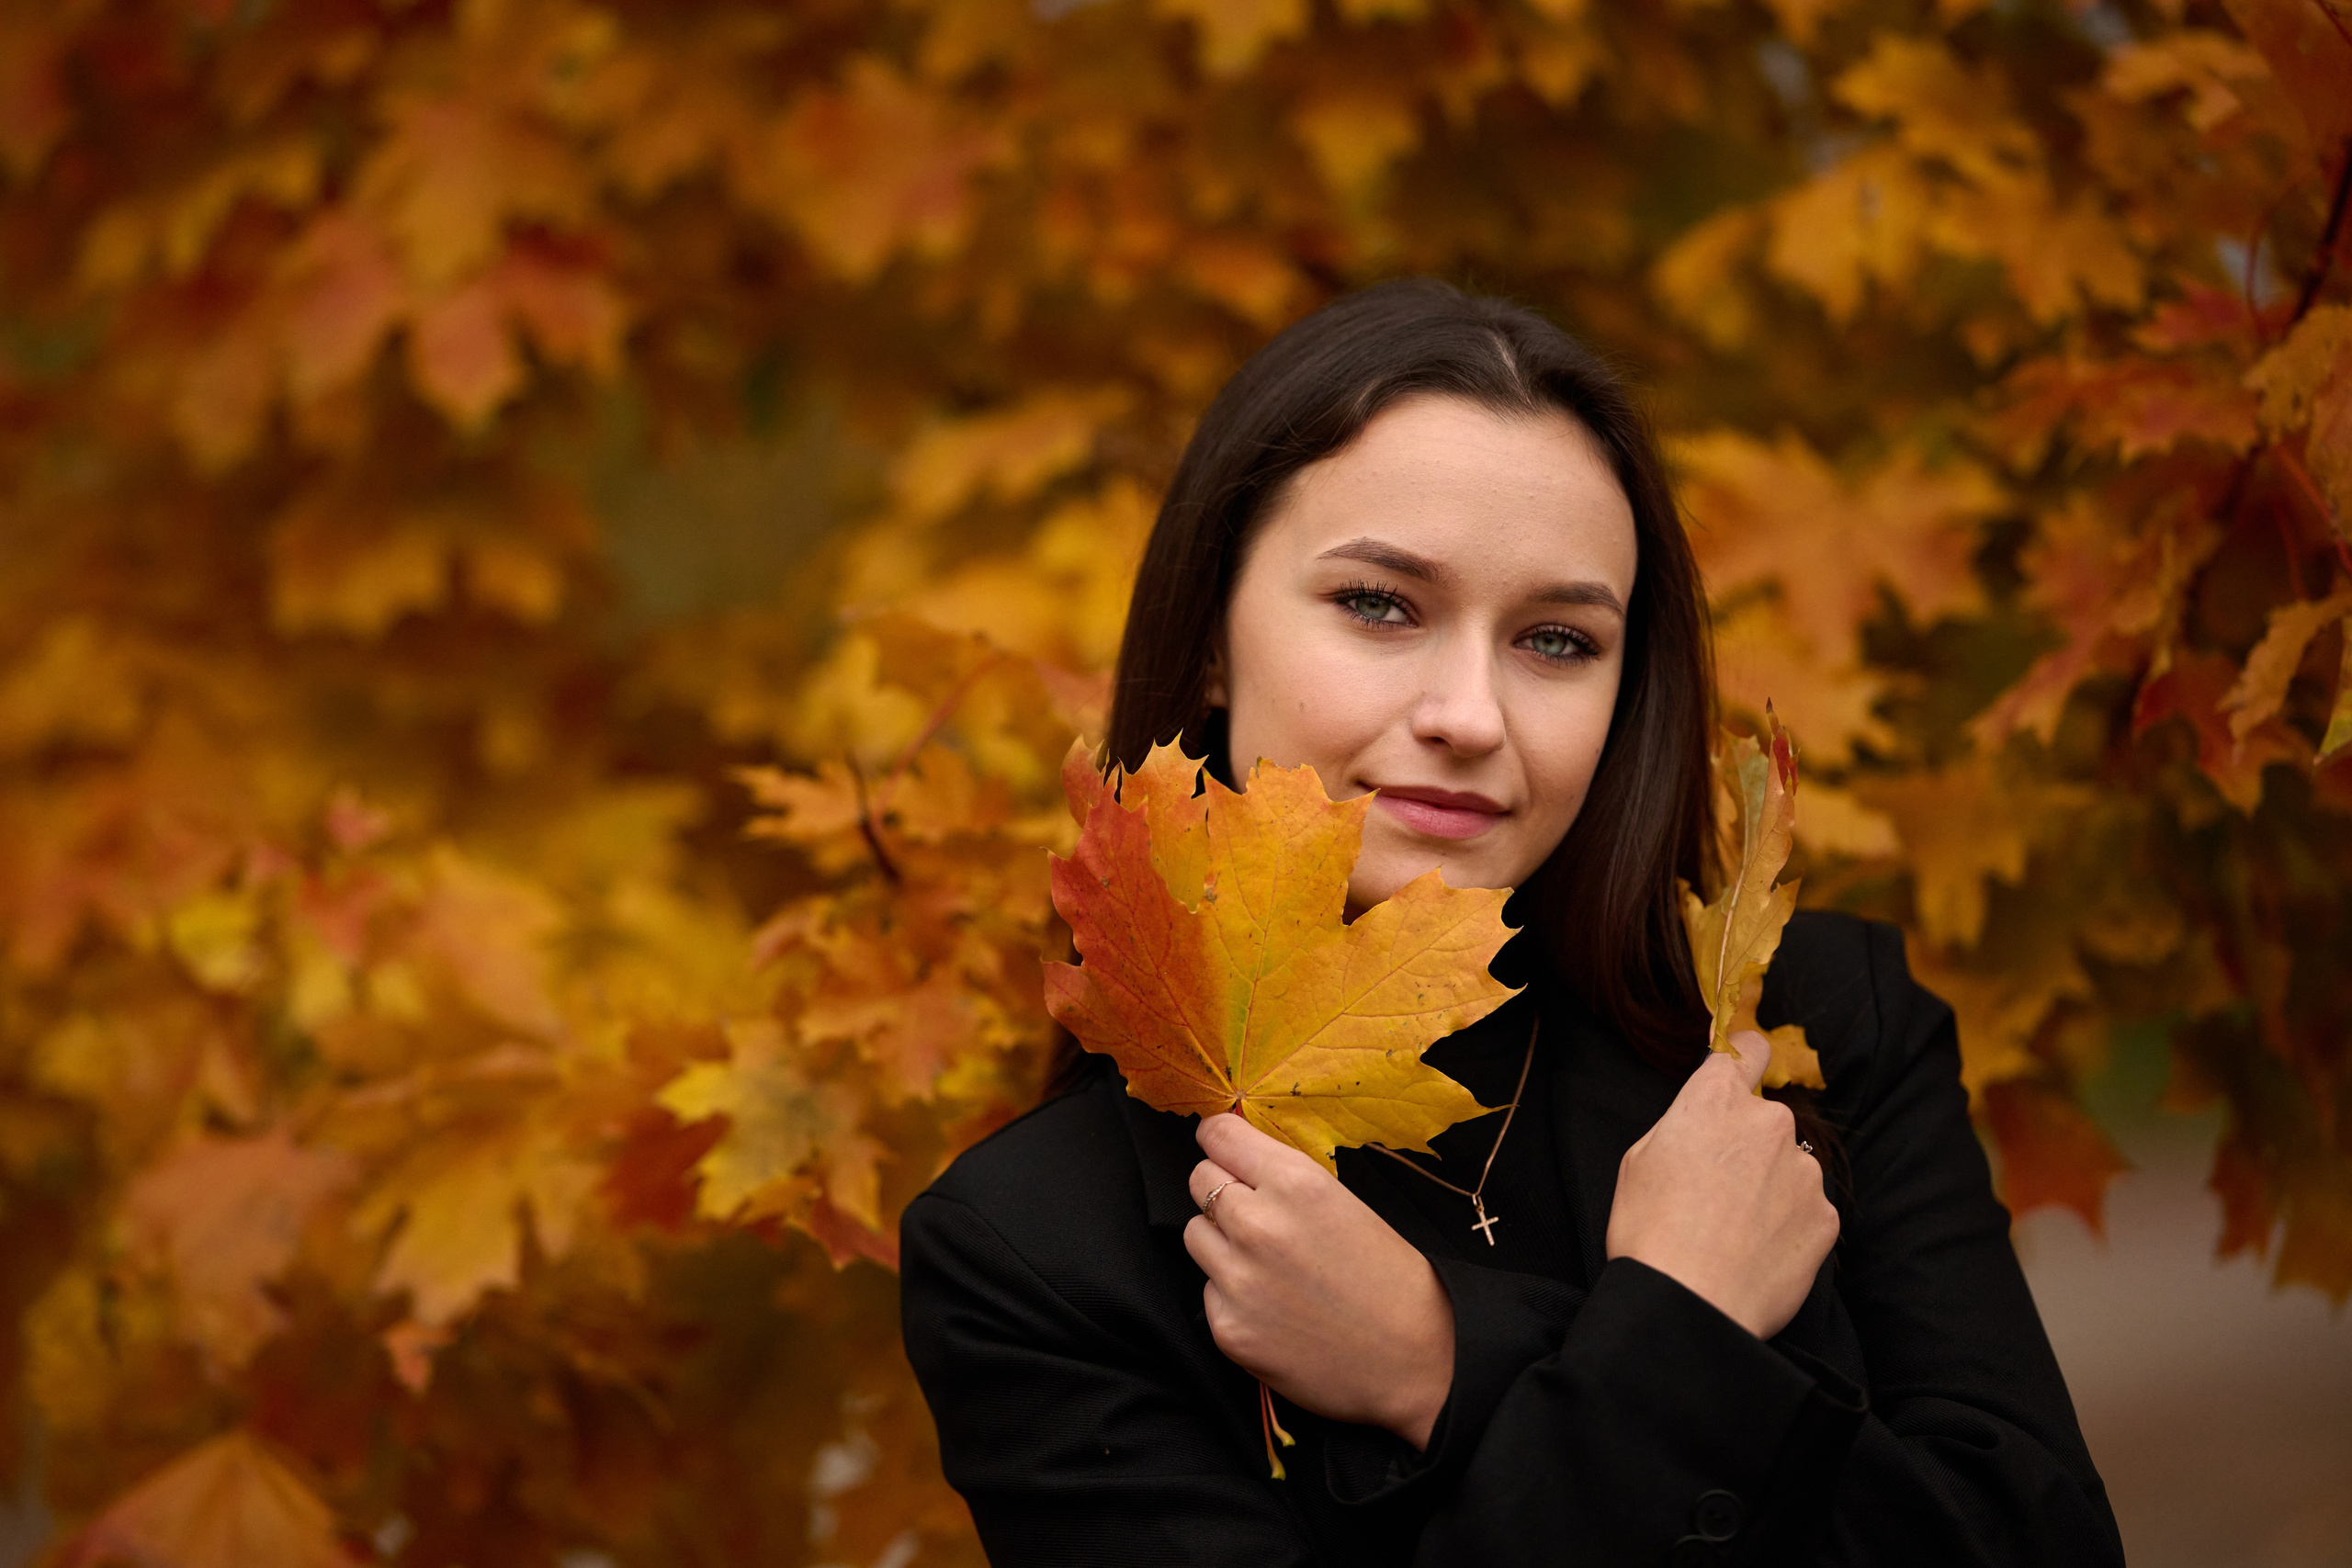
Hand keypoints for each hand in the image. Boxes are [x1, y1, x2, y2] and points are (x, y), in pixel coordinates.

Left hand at [1185, 1114, 1454, 1449]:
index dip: (1219, 1139)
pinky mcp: (1227, 1328)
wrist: (1413, 1363)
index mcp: (1296, 1184)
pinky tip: (1273, 1309)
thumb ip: (1286, 1180)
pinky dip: (1230, 1295)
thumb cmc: (1391, 1281)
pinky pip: (1208, 1291)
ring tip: (1267, 1265)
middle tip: (1254, 1212)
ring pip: (1196, 1234)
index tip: (1220, 1145)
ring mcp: (1237, 1279)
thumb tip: (1239, 1158)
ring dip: (1221, 1242)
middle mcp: (1258, 1225)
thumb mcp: (1345, 1204)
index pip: (1219, 1136)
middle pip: (1199, 1180)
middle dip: (1221, 1191)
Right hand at [1605, 1029, 1837, 1338]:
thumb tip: (1706, 1124)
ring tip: (1735, 1233)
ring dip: (1770, 1190)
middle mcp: (1769, 1124)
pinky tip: (1757, 1254)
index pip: (1749, 1050)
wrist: (1690, 1305)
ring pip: (1788, 1169)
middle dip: (1748, 1147)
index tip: (1744, 1071)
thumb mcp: (1638, 1161)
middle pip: (1766, 1121)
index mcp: (1716, 1100)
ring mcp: (1803, 1172)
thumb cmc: (1649, 1232)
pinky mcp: (1825, 1218)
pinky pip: (1806, 1212)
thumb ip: (1682, 1126)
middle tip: (1716, 1191)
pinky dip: (1787, 1227)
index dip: (1746, 1059)